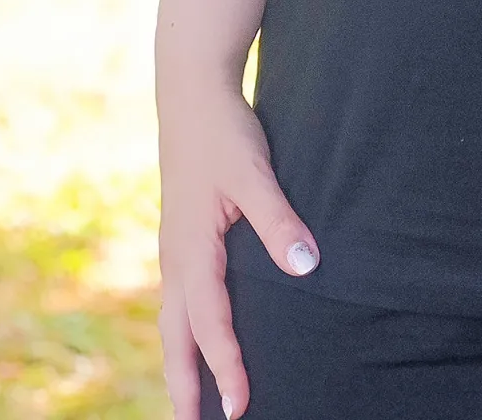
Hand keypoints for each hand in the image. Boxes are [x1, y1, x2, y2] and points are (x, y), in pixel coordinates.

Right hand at [158, 78, 320, 418]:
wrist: (192, 93)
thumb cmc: (224, 133)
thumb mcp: (254, 173)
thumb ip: (279, 221)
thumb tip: (308, 267)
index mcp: (191, 250)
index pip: (210, 323)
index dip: (226, 367)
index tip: (240, 408)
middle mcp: (176, 258)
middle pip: (177, 337)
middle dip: (186, 384)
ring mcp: (174, 249)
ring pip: (173, 321)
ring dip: (182, 362)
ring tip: (191, 401)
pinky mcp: (181, 238)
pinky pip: (179, 299)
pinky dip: (184, 331)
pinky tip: (198, 337)